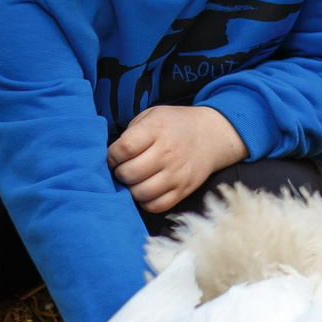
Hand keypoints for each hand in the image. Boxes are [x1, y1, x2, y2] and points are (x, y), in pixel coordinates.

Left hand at [108, 105, 247, 216]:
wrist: (211, 136)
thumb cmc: (174, 125)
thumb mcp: (152, 115)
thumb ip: (131, 133)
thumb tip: (110, 156)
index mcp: (157, 129)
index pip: (124, 148)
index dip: (112, 156)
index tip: (113, 157)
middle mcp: (167, 152)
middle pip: (130, 173)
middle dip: (119, 173)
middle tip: (122, 169)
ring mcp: (177, 174)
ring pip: (141, 193)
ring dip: (130, 189)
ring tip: (134, 180)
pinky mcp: (184, 190)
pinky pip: (156, 206)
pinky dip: (146, 201)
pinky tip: (146, 190)